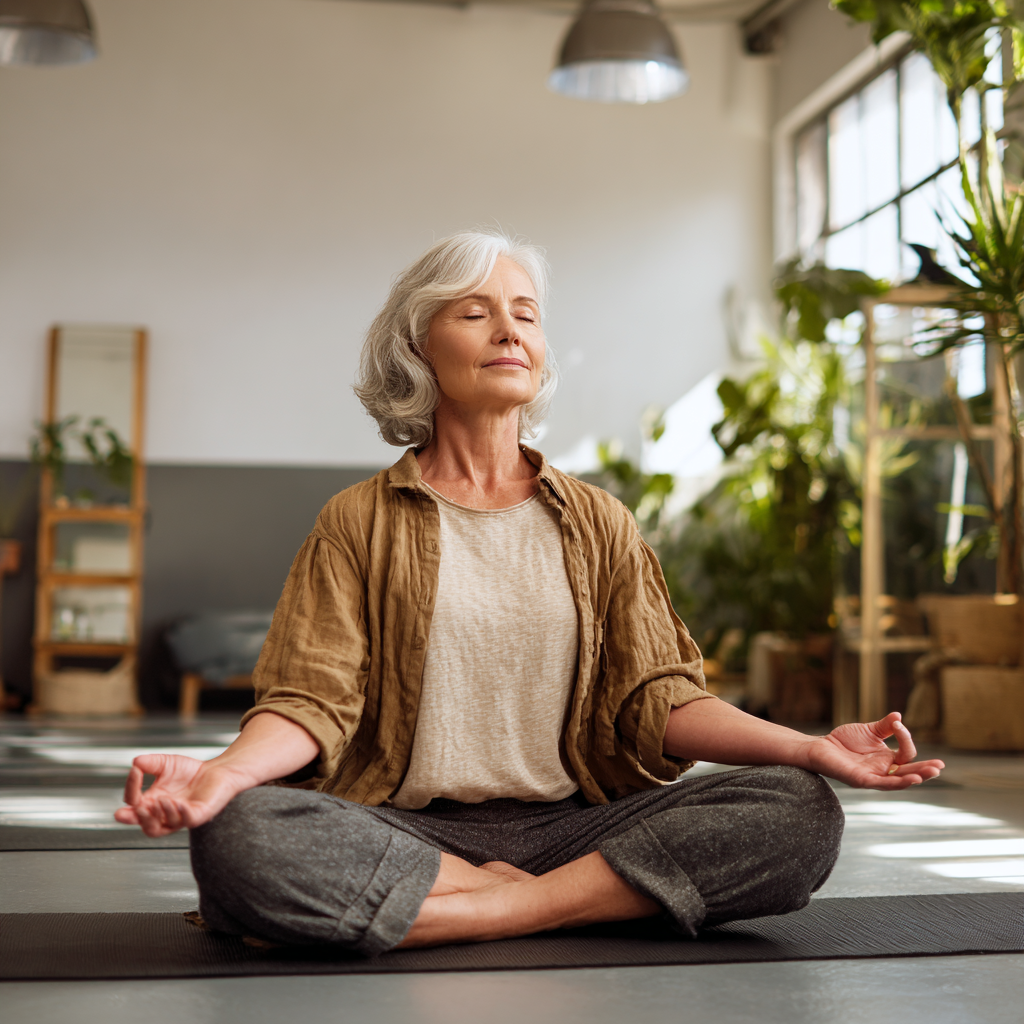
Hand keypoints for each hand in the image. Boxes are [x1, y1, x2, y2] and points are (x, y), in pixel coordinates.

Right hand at [113, 754, 254, 836]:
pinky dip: (181, 813)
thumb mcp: (165, 764)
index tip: (135, 771)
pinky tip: (179, 803)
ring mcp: (181, 817)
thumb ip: (150, 763)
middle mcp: (165, 814)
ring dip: (161, 814)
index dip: (131, 789)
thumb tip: (135, 762)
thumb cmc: (190, 772)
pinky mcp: (198, 815)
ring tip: (162, 800)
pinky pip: (188, 820)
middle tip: (138, 807)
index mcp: (153, 803)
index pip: (134, 804)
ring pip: (164, 828)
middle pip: (147, 827)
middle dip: (139, 819)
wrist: (217, 771)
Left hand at [807, 712, 944, 789]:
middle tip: (940, 766)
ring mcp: (874, 776)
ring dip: (916, 776)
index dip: (905, 738)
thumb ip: (885, 726)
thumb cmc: (843, 740)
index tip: (897, 725)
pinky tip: (912, 779)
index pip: (906, 753)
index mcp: (887, 758)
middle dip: (925, 769)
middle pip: (909, 771)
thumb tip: (899, 715)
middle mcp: (884, 769)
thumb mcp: (869, 731)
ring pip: (900, 780)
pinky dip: (898, 782)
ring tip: (932, 772)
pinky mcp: (862, 780)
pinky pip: (883, 784)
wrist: (820, 746)